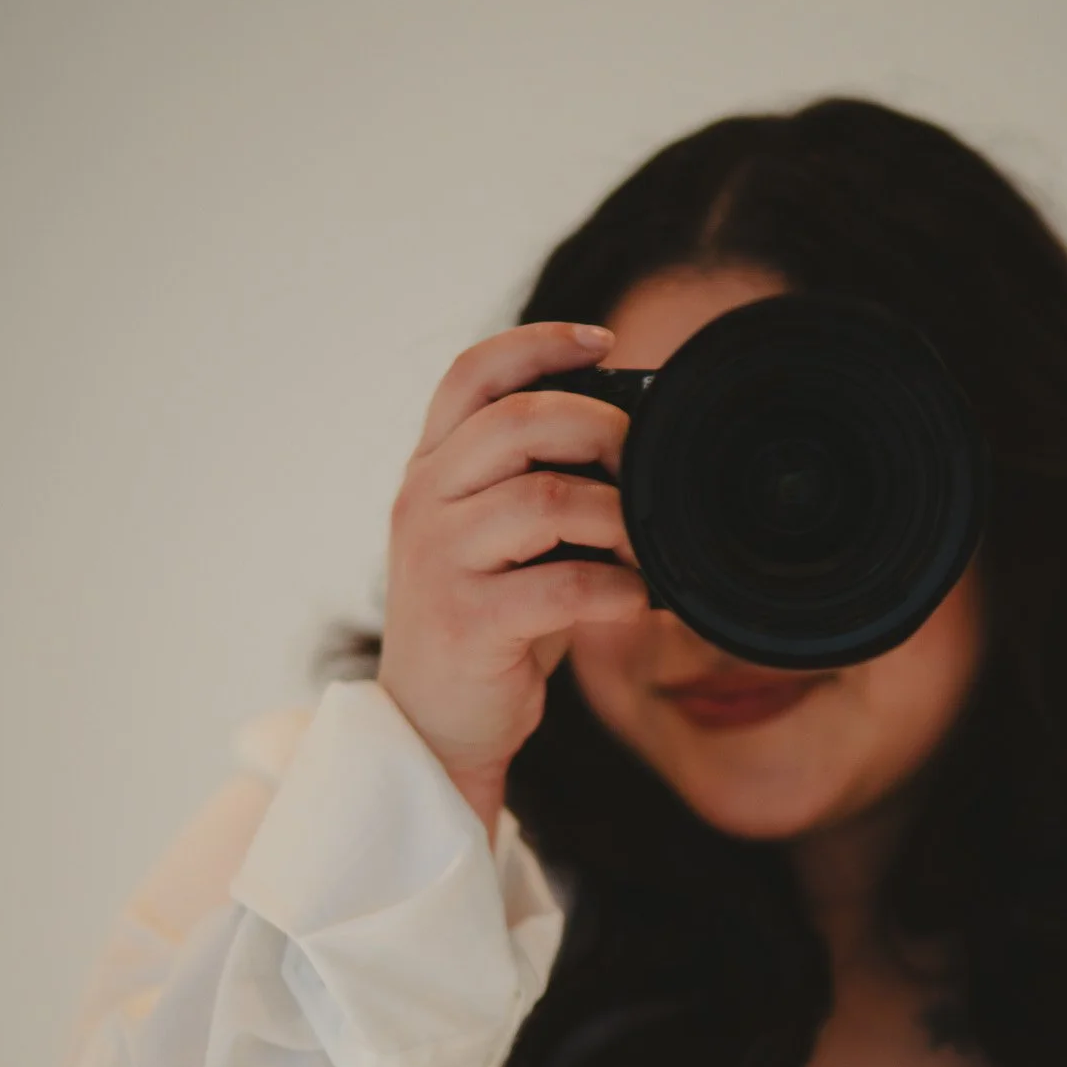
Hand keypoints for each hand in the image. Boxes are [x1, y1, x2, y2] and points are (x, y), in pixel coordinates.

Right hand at [377, 321, 646, 831]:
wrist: (434, 726)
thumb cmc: (486, 624)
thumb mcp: (500, 540)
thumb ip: (537, 483)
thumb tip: (632, 439)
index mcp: (431, 470)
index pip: (471, 374)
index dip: (538, 344)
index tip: (604, 339)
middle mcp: (423, 501)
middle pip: (519, 422)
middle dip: (601, 430)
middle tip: (643, 465)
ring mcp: (439, 560)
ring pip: (547, 499)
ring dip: (618, 517)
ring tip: (643, 546)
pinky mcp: (468, 620)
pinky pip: (564, 584)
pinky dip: (618, 589)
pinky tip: (635, 600)